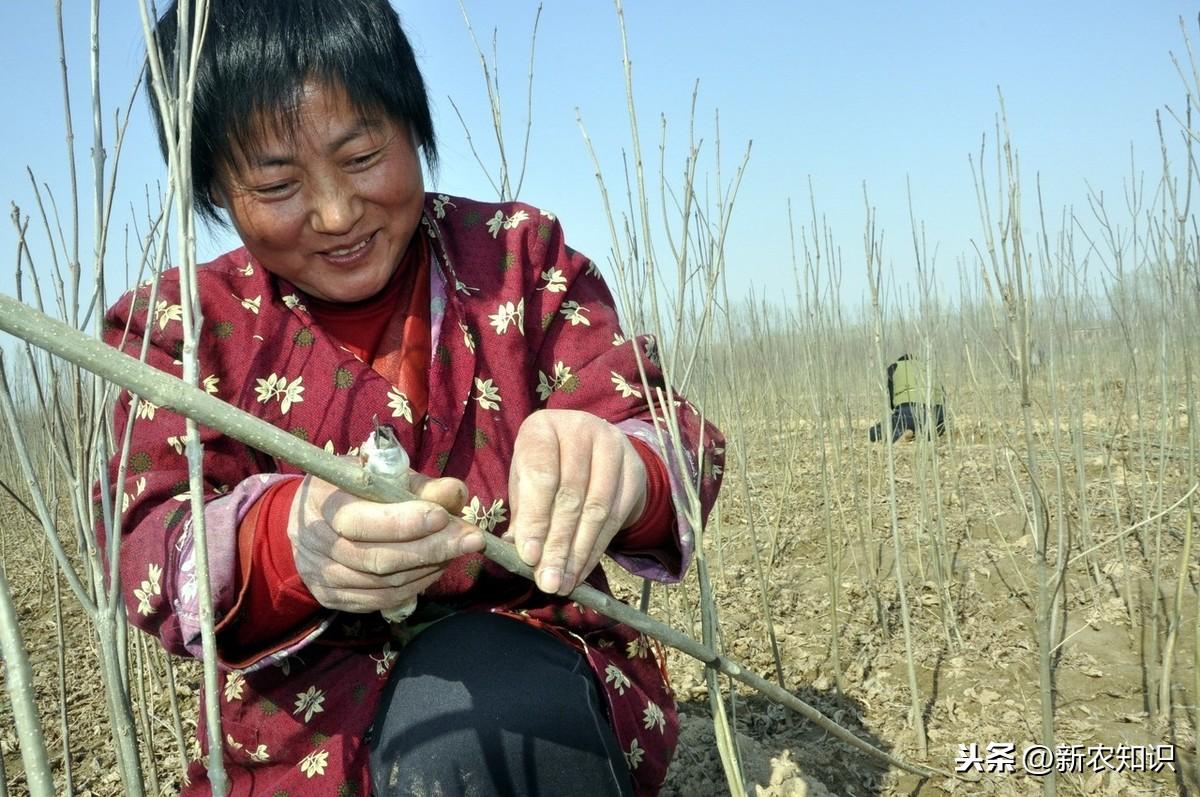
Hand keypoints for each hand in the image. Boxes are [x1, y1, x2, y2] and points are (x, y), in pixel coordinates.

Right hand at [288, 472, 484, 613]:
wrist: (313, 519)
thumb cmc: (355, 490)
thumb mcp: (382, 476)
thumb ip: (418, 484)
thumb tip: (455, 492)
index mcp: (323, 503)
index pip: (361, 521)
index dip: (404, 522)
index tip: (444, 516)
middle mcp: (315, 544)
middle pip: (377, 558)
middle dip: (432, 548)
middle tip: (473, 538)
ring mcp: (322, 577)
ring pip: (386, 583)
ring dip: (430, 567)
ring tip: (458, 548)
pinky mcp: (334, 599)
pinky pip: (384, 599)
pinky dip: (417, 584)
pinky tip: (436, 566)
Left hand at [506, 409, 646, 595]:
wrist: (594, 448)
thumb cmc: (549, 465)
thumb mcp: (527, 480)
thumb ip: (524, 510)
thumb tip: (518, 550)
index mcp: (543, 428)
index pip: (541, 476)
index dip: (535, 519)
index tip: (529, 557)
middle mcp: (580, 429)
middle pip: (570, 496)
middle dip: (557, 545)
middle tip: (547, 581)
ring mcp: (612, 446)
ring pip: (596, 510)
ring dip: (579, 553)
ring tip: (563, 583)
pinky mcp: (634, 469)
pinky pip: (617, 517)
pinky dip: (597, 549)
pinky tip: (582, 570)